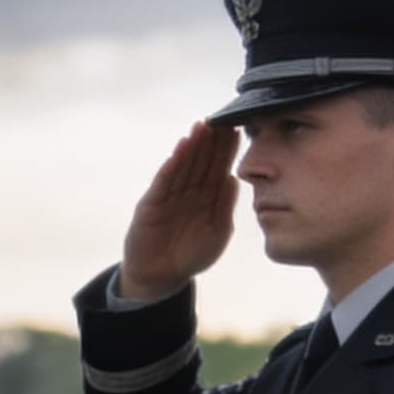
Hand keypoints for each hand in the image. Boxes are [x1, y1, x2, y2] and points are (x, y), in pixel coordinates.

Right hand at [117, 120, 238, 300]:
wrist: (160, 276)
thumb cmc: (191, 255)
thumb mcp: (217, 231)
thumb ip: (225, 206)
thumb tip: (234, 179)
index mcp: (208, 195)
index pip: (220, 165)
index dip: (228, 148)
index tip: (240, 127)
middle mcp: (189, 190)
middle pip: (202, 159)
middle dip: (212, 140)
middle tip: (223, 117)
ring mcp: (170, 194)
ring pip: (184, 164)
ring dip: (193, 145)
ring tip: (202, 126)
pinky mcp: (152, 203)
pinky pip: (164, 181)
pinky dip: (172, 164)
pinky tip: (181, 148)